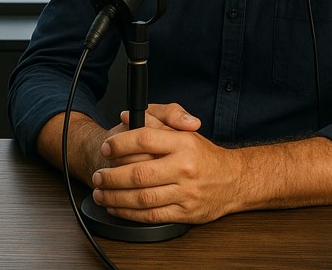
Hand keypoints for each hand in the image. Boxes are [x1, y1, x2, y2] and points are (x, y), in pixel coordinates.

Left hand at [90, 103, 240, 224]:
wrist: (234, 180)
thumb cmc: (204, 154)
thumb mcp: (183, 129)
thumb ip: (157, 117)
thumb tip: (127, 115)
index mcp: (183, 143)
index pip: (144, 139)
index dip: (120, 143)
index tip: (106, 148)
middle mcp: (184, 167)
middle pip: (140, 173)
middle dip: (112, 176)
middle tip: (98, 175)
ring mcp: (186, 192)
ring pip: (143, 198)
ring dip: (116, 197)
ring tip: (101, 193)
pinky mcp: (186, 213)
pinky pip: (152, 216)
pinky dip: (130, 214)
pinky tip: (116, 208)